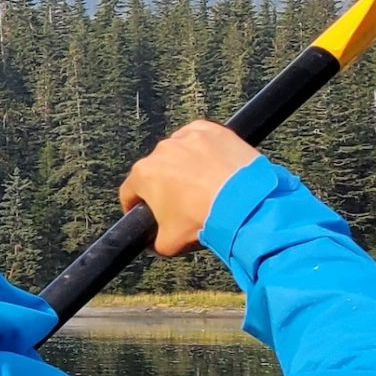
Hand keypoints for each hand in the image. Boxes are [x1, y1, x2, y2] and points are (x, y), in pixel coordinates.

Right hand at [118, 120, 259, 256]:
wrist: (246, 204)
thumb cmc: (204, 220)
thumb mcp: (169, 244)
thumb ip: (154, 242)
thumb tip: (155, 241)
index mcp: (143, 175)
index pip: (129, 191)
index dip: (135, 205)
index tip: (144, 212)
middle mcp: (160, 151)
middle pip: (156, 170)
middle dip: (165, 184)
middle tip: (184, 202)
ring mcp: (186, 137)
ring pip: (179, 153)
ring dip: (186, 166)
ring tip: (205, 184)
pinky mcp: (211, 131)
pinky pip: (201, 139)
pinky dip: (205, 150)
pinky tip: (215, 166)